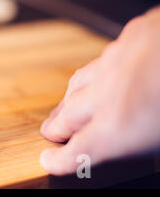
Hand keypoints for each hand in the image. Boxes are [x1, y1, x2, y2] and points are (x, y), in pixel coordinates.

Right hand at [40, 6, 159, 174]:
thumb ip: (146, 142)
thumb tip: (142, 143)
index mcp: (119, 128)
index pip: (76, 151)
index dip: (59, 159)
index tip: (50, 160)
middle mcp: (107, 94)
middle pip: (67, 116)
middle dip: (56, 128)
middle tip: (51, 133)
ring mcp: (115, 61)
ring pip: (78, 84)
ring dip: (69, 100)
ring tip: (67, 106)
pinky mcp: (130, 36)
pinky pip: (104, 58)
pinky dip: (97, 73)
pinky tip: (105, 74)